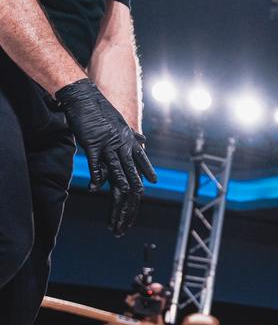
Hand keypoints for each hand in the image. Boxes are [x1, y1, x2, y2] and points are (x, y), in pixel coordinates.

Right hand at [55, 79, 156, 235]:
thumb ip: (132, 137)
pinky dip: (98, 179)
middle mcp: (124, 150)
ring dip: (117, 205)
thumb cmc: (102, 112)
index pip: (141, 176)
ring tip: (114, 222)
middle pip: (133, 186)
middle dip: (129, 210)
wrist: (87, 97)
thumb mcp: (123, 126)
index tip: (134, 212)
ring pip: (119, 181)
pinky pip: (98, 166)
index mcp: (131, 147)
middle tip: (124, 228)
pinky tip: (96, 191)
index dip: (139, 196)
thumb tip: (142, 141)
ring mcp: (110, 148)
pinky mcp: (94, 145)